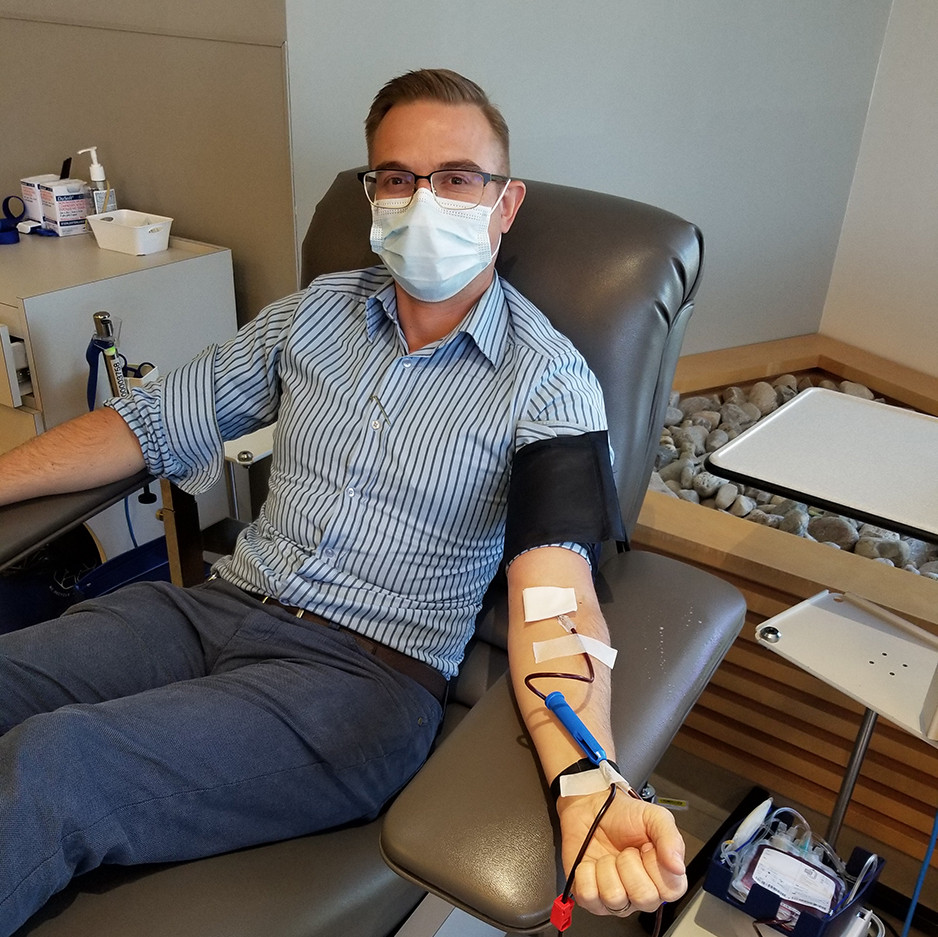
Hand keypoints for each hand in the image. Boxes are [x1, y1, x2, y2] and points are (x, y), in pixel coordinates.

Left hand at [557, 789, 686, 916]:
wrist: (589, 807)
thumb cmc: (621, 814)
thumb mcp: (653, 817)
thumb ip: (670, 837)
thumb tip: (678, 867)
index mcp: (661, 876)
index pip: (671, 891)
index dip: (656, 866)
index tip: (646, 847)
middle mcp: (640, 892)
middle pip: (643, 899)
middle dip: (629, 865)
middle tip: (626, 851)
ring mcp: (615, 898)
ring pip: (614, 898)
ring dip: (606, 868)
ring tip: (608, 856)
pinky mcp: (590, 897)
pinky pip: (588, 896)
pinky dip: (586, 873)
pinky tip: (591, 863)